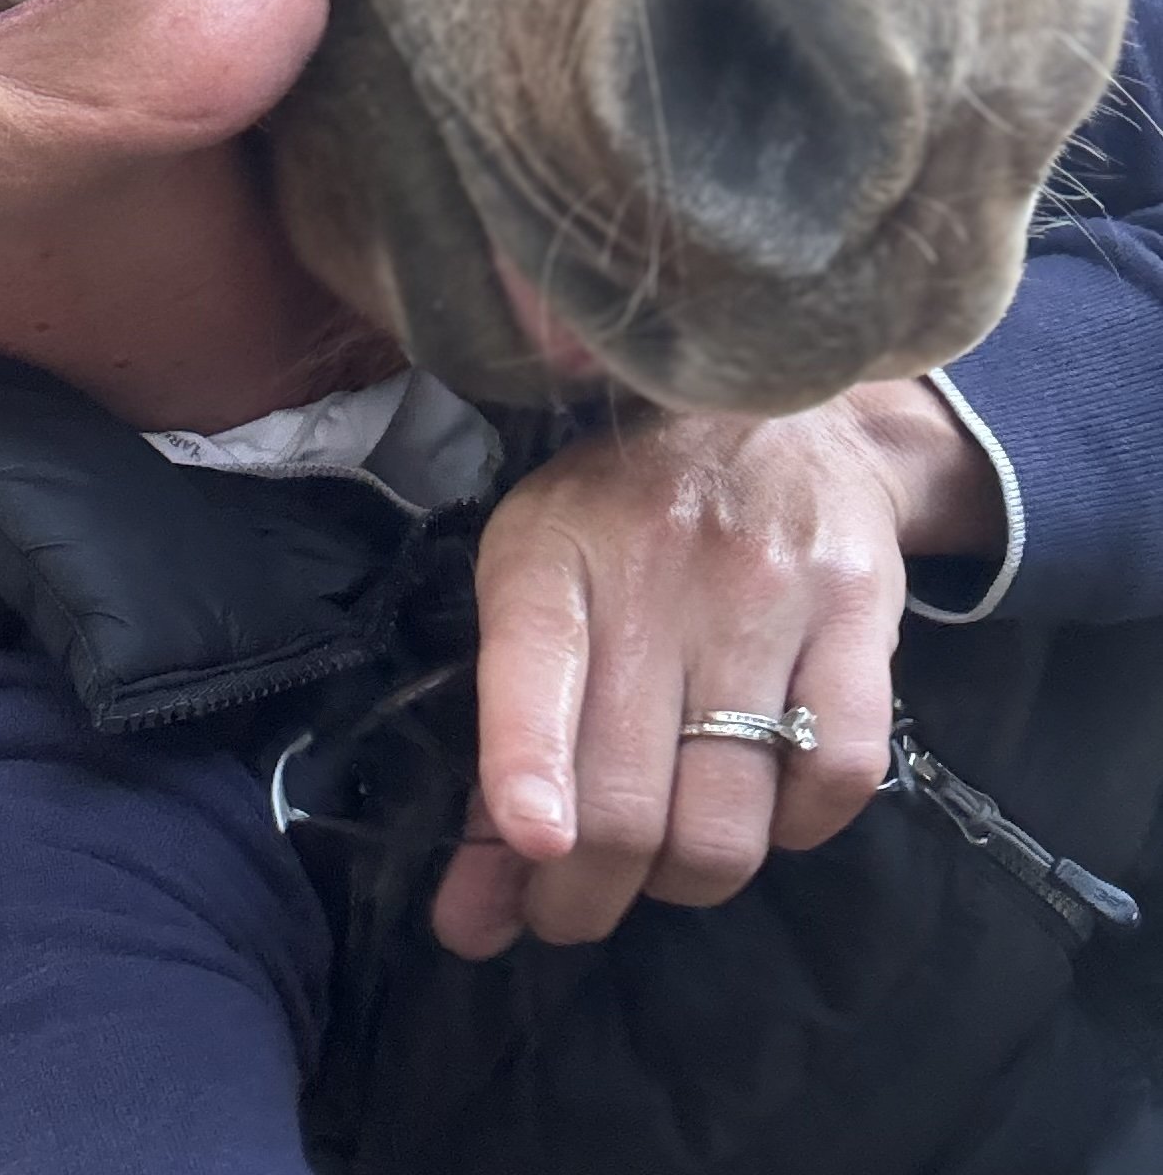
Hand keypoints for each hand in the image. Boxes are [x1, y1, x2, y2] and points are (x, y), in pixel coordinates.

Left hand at [430, 378, 1003, 958]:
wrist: (767, 414)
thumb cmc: (620, 514)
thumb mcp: (535, 582)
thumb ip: (501, 746)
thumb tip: (472, 918)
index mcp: (551, 554)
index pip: (534, 666)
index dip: (528, 767)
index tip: (531, 842)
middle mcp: (658, 570)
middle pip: (630, 795)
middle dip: (584, 895)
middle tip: (565, 911)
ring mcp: (767, 593)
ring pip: (729, 818)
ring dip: (684, 881)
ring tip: (660, 863)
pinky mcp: (859, 616)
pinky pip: (837, 781)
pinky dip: (794, 831)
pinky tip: (760, 806)